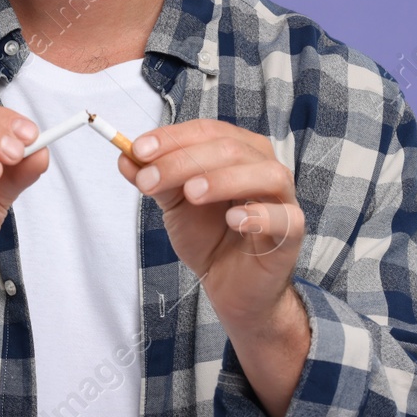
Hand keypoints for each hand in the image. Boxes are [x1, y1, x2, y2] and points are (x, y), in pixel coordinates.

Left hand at [118, 119, 302, 327]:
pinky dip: (259, 215)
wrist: (229, 285)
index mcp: (238, 151)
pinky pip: (284, 217)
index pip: (207, 131)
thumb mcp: (174, 205)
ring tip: (191, 193)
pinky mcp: (291, 232)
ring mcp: (282, 198)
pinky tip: (233, 219)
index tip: (138, 150)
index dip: (172, 137)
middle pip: (230, 148)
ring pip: (266, 174)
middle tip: (150, 181)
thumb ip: (154, 179)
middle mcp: (263, 166)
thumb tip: (124, 157)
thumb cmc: (209, 237)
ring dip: (224, 179)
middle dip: (184, 161)